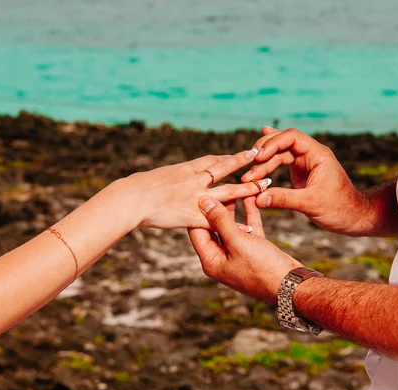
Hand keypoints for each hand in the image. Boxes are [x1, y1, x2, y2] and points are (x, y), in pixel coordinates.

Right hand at [122, 149, 271, 228]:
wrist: (131, 198)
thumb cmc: (135, 189)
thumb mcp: (153, 178)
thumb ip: (166, 180)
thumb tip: (165, 179)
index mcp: (184, 169)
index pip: (211, 160)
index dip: (227, 157)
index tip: (241, 153)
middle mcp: (194, 180)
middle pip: (225, 169)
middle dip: (243, 163)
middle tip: (260, 156)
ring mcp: (196, 197)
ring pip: (229, 191)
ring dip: (248, 189)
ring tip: (265, 186)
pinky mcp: (194, 215)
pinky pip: (221, 221)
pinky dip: (236, 225)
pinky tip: (251, 228)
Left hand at [188, 196, 301, 303]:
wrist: (291, 285)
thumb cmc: (263, 269)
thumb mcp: (238, 242)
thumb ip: (220, 221)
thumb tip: (203, 202)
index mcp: (211, 260)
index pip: (196, 231)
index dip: (196, 211)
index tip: (199, 192)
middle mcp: (221, 258)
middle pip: (212, 227)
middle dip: (216, 207)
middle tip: (216, 186)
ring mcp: (237, 254)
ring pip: (231, 226)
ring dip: (233, 208)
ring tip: (233, 187)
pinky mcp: (253, 250)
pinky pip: (247, 228)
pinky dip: (248, 214)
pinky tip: (250, 197)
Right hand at [242, 127, 369, 235]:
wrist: (353, 218)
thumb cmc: (339, 209)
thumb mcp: (310, 204)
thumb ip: (283, 199)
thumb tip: (257, 198)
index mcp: (318, 154)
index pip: (292, 137)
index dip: (273, 144)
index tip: (258, 157)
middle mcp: (311, 154)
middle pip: (282, 142)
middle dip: (264, 152)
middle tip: (248, 164)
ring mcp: (305, 161)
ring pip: (279, 154)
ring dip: (263, 163)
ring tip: (248, 176)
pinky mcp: (301, 171)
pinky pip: (281, 163)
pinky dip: (268, 166)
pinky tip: (256, 160)